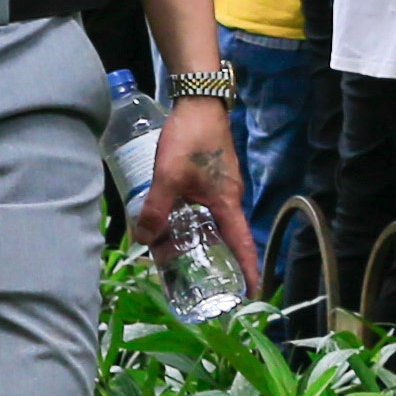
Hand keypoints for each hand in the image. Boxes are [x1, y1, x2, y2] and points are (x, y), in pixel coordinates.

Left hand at [130, 93, 254, 283]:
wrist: (198, 100)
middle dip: (218, 260)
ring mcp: (221, 184)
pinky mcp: (211, 174)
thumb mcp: (168, 176)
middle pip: (227, 237)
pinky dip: (194, 219)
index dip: (248, 271)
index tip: (251, 295)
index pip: (243, 245)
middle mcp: (230, 197)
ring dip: (201, 238)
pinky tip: (175, 220)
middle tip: (203, 282)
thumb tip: (144, 241)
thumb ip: (156, 209)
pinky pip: (206, 206)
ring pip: (213, 220)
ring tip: (181, 255)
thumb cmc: (189, 138)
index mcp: (228, 203)